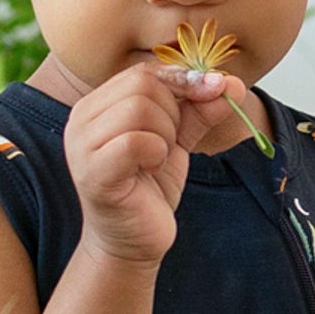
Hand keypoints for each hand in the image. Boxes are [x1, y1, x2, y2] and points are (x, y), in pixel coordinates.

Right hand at [60, 62, 246, 265]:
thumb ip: (199, 110)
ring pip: (139, 109)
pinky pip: (136, 142)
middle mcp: (81, 118)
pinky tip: (150, 171)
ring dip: (165, 136)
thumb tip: (232, 83)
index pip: (144, 71)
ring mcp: (82, 145)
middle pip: (143, 85)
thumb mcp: (179, 140)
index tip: (214, 91)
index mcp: (98, 104)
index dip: (184, 79)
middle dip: (174, 113)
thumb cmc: (149, 189)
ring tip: (157, 160)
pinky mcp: (94, 172)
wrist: (134, 242)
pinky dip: (156, 154)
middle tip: (169, 144)